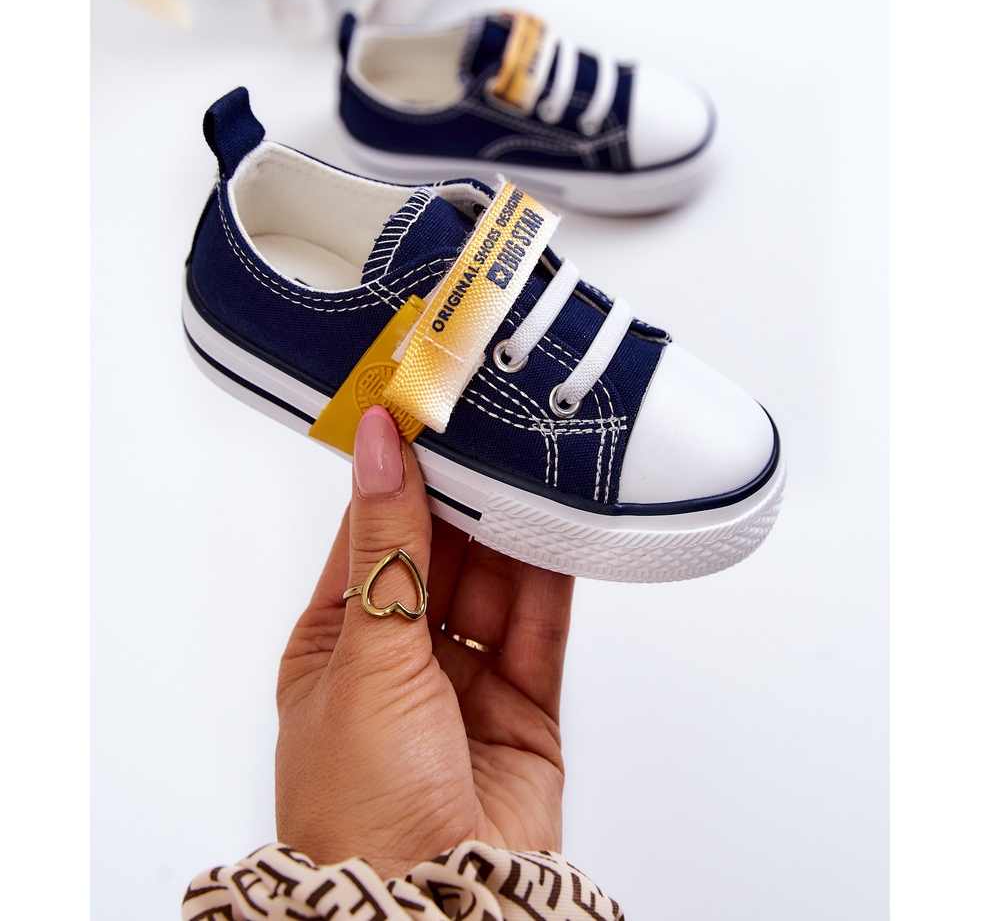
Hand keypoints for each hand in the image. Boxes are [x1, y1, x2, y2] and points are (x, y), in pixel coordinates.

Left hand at [275, 406, 573, 878]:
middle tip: (487, 433)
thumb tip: (378, 448)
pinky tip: (558, 527)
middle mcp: (402, 658)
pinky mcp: (524, 706)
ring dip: (510, 531)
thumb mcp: (364, 654)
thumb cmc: (357, 800)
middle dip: (462, 499)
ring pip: (495, 585)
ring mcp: (465, 681)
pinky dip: (551, 577)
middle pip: (441, 555)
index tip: (421, 418)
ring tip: (528, 466)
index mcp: (340, 643)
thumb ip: (389, 546)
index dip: (397, 478)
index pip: (372, 537)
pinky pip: (539, 626)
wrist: (428, 904)